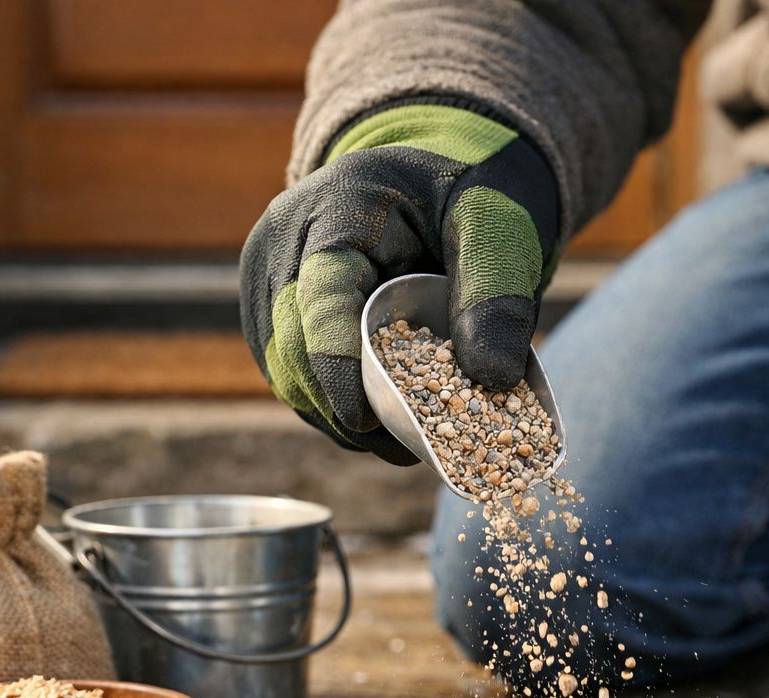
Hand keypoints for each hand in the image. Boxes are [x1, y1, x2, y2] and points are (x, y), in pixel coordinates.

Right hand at [240, 104, 559, 462]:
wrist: (437, 178)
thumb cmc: (470, 195)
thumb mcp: (499, 227)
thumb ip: (497, 292)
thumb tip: (490, 380)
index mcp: (339, 207)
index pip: (319, 297)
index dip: (336, 365)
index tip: (364, 422)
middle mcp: (285, 240)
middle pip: (291, 345)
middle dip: (341, 406)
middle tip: (406, 449)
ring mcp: (269, 275)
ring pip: (283, 369)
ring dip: (335, 416)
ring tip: (402, 443)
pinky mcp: (270, 308)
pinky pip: (289, 372)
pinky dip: (330, 405)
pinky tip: (379, 425)